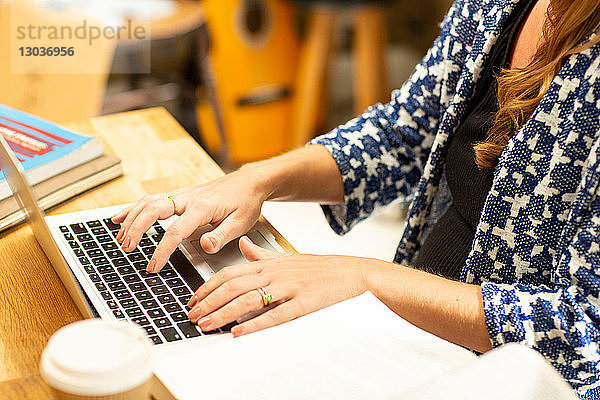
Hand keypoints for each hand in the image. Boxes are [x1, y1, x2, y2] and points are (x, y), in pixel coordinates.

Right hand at [110, 168, 269, 271]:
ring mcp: (182, 195)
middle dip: (136, 229)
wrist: (249, 182)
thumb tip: (205, 246)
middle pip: (153, 210)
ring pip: (148, 203)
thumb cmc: (246, 202)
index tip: (152, 266)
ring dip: (131, 219)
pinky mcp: (179, 195)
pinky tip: (119, 218)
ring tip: (120, 239)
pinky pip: (151, 199)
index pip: (176, 230)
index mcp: (203, 207)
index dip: (161, 250)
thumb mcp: (241, 223)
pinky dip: (132, 208)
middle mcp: (188, 198)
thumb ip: (222, 236)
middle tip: (127, 249)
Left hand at [187, 236, 367, 336]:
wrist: (352, 273)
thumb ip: (262, 254)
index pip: (229, 273)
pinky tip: (239, 333)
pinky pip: (274, 315)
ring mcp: (288, 287)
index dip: (207, 288)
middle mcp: (275, 273)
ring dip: (223, 313)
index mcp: (269, 264)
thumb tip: (244, 245)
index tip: (193, 300)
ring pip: (248, 300)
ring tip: (206, 325)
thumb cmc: (319, 269)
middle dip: (208, 302)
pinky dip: (254, 324)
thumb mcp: (287, 257)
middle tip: (192, 316)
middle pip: (233, 286)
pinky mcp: (302, 303)